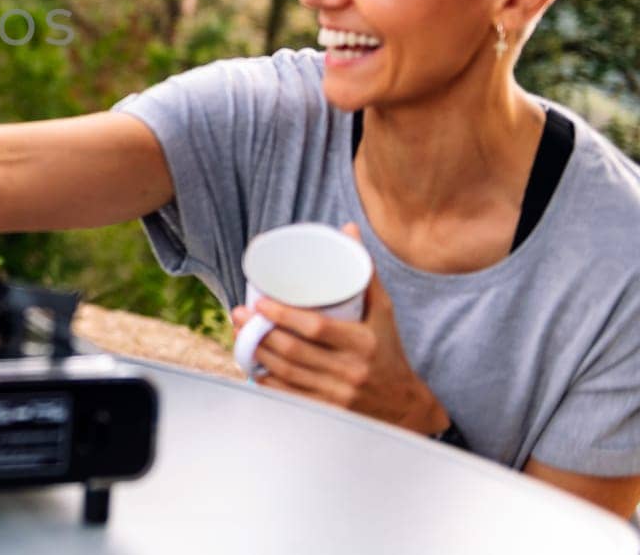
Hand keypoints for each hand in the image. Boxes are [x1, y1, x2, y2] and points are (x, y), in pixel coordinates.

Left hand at [230, 224, 447, 433]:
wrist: (405, 406)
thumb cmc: (388, 350)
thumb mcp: (383, 312)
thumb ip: (364, 273)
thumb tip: (347, 230)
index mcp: (363, 343)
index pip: (316, 328)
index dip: (283, 315)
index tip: (259, 302)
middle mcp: (351, 371)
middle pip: (294, 351)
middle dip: (259, 332)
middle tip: (238, 315)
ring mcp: (338, 396)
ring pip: (287, 373)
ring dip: (257, 353)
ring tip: (239, 334)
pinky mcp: (328, 413)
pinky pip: (289, 397)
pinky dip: (267, 381)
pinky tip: (253, 365)